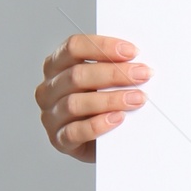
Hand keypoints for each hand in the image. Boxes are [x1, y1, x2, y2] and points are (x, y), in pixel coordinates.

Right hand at [36, 33, 149, 162]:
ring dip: (110, 100)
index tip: (132, 51)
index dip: (103, 46)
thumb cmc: (101, 106)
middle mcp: (48, 89)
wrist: (102, 144)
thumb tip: (137, 62)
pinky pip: (75, 132)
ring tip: (137, 99)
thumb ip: (112, 68)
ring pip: (75, 103)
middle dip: (114, 73)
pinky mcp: (59, 140)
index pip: (73, 47)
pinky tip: (118, 119)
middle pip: (77, 74)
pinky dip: (98, 125)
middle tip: (142, 75)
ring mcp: (50, 116)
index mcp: (55, 66)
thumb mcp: (103, 82)